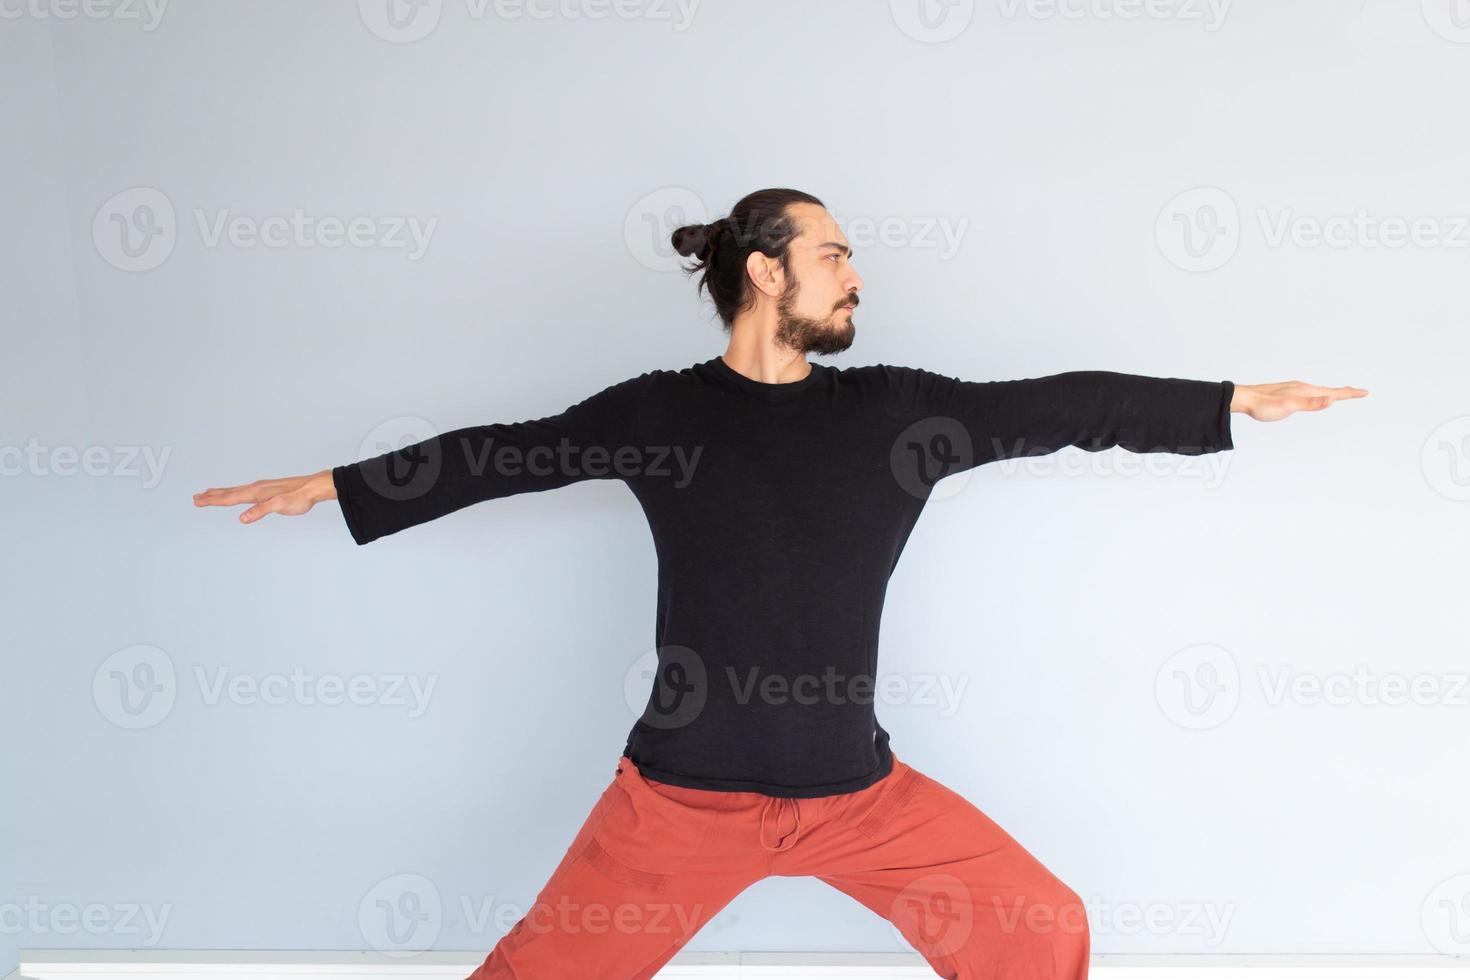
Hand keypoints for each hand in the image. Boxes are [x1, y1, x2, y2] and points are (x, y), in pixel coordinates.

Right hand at [193, 469, 336, 524]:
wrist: (313, 487)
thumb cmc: (300, 496)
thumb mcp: (280, 506)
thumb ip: (261, 511)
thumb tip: (243, 518)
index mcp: (256, 492)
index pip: (230, 497)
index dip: (213, 501)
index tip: (198, 501)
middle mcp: (256, 488)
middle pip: (229, 493)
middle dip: (211, 496)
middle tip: (196, 498)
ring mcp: (261, 488)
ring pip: (236, 490)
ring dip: (221, 493)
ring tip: (209, 493)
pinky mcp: (267, 490)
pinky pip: (245, 490)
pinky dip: (234, 492)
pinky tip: (236, 494)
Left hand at [1231, 381, 1368, 421]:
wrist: (1244, 399)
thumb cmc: (1264, 405)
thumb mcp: (1288, 407)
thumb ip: (1309, 404)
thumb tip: (1330, 401)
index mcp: (1305, 391)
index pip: (1332, 393)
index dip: (1349, 394)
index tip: (1364, 392)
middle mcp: (1302, 388)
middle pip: (1328, 390)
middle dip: (1344, 392)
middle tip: (1357, 392)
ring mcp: (1294, 390)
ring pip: (1318, 391)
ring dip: (1331, 393)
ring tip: (1338, 394)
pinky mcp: (1286, 393)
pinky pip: (1308, 393)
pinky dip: (1317, 394)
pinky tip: (1312, 397)